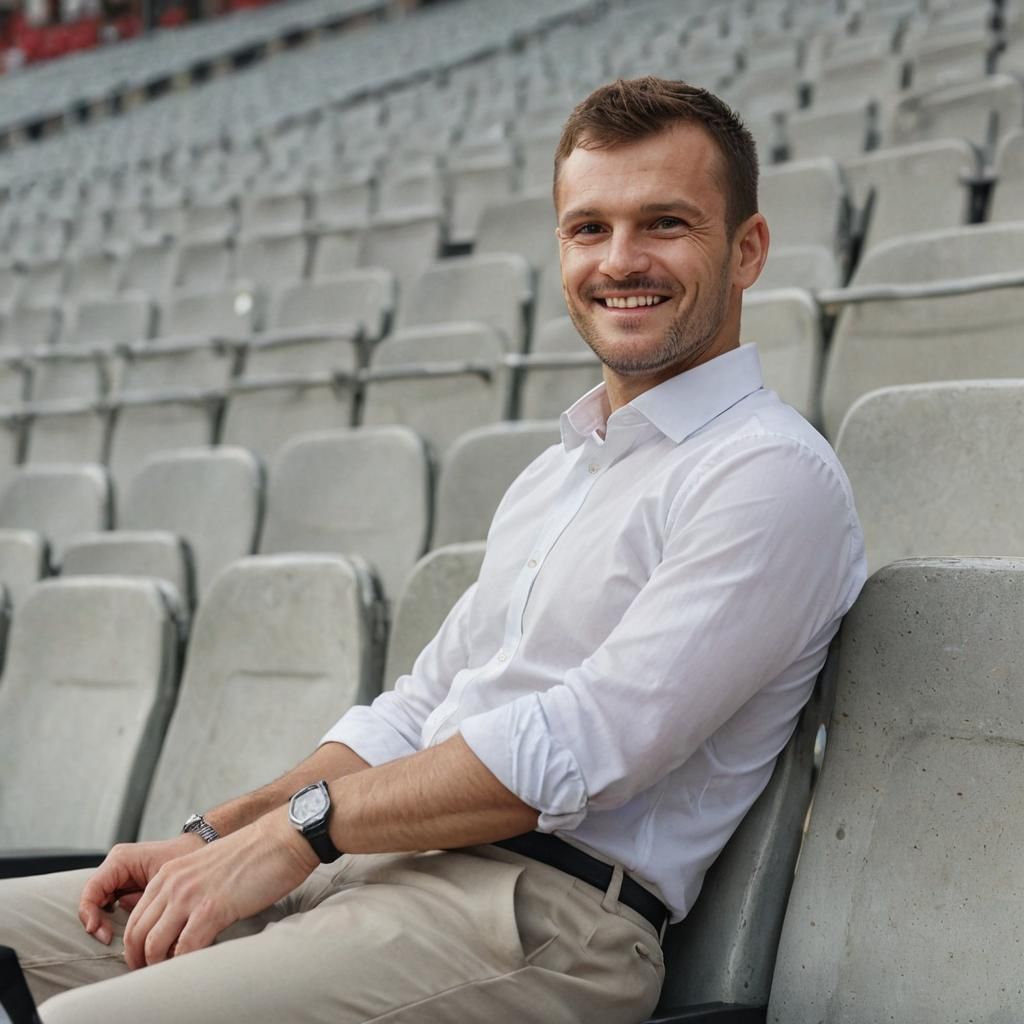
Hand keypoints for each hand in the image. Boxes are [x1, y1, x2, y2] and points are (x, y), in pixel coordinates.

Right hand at [79, 834, 205, 945]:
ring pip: (101, 907)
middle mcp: (116, 867)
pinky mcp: (126, 888)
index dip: (90, 914)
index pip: (92, 890)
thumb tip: (132, 931)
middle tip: (109, 941)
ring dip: (107, 924)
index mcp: (121, 860)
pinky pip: (113, 908)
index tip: (101, 934)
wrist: (199, 849)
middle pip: (93, 901)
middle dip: (98, 923)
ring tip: (120, 939)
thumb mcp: (164, 880)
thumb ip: (145, 902)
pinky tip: (131, 932)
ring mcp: (119, 878)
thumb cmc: (184, 858)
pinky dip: (117, 921)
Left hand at [121, 809, 317, 969]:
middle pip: (137, 934)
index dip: (135, 945)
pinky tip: (198, 963)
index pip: (135, 917)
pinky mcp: (212, 909)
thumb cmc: (253, 854)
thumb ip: (187, 890)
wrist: (281, 838)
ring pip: (154, 945)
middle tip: (153, 973)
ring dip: (160, 966)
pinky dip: (186, 964)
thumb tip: (179, 925)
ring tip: (174, 973)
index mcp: (169, 873)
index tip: (146, 958)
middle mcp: (173, 883)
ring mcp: (190, 896)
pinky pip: (186, 949)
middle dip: (140, 960)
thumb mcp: (206, 868)